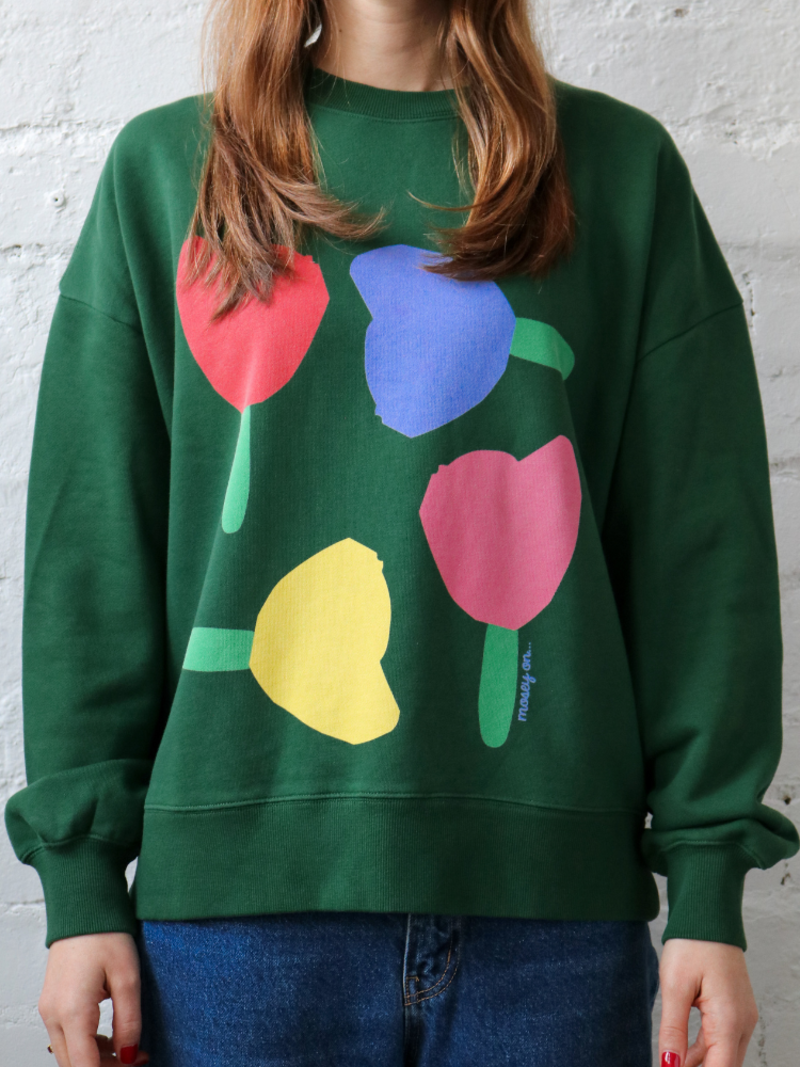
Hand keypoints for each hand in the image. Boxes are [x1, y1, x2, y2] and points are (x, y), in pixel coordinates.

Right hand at [38, 932, 149, 1066]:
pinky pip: (66, 1038)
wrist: (83, 905)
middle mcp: (53, 1015)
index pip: (85, 1066)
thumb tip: (130, 1055)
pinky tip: (111, 1037)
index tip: (138, 1063)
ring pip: (69, 1054)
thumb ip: (129, 1020)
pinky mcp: (51, 1003)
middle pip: (75, 1065)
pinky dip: (87, 1045)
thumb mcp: (128, 976)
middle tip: (139, 1056)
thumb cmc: (106, 933)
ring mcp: (49, 1010)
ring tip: (130, 1047)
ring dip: (97, 1059)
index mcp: (72, 1011)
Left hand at [658, 937, 758, 1066]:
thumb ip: (673, 1030)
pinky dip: (705, 1050)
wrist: (708, 915)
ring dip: (700, 1063)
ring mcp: (742, 1016)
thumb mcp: (674, 986)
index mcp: (729, 1019)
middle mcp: (743, 1022)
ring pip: (724, 1055)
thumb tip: (669, 1065)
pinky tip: (683, 1053)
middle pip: (724, 1065)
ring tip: (671, 1061)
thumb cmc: (692, 944)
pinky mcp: (736, 1009)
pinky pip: (723, 1040)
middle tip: (669, 1065)